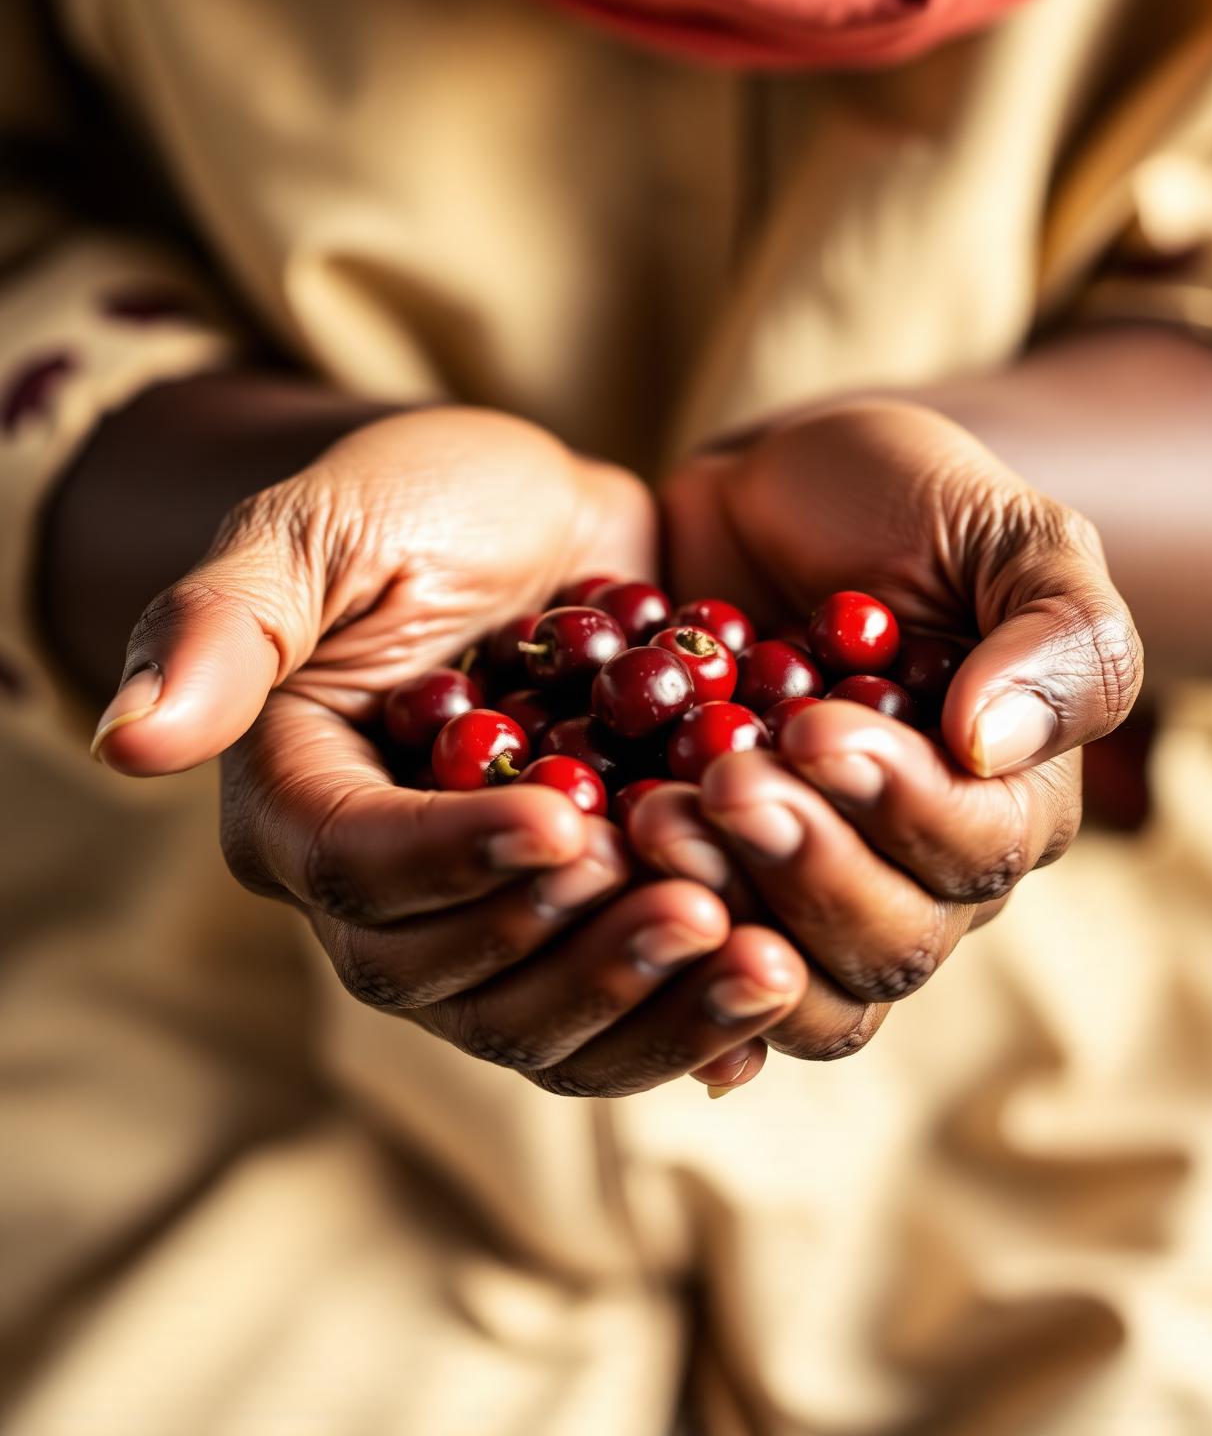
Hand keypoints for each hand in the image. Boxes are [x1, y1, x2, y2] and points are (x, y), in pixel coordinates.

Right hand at [94, 406, 808, 1094]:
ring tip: (764, 963)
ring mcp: (487, 913)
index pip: (359, 870)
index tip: (565, 822)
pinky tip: (775, 996)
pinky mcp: (580, 914)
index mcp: (304, 805)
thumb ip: (225, 624)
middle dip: (571, 954)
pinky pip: (621, 1006)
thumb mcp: (322, 530)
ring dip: (649, 1004)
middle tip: (691, 909)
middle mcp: (385, 888)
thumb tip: (127, 742)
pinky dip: (694, 1017)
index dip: (455, 862)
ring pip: (540, 1019)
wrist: (540, 519)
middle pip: (449, 981)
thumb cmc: (416, 502)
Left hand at [648, 400, 1142, 1074]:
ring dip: (723, 907)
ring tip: (649, 814)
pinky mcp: (718, 884)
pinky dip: (657, 946)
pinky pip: (696, 961)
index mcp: (1009, 804)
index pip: (972, 853)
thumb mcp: (1006, 532)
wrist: (769, 500)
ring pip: (794, 982)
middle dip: (800, 866)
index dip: (895, 806)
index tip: (810, 727)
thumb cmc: (906, 505)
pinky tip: (606, 894)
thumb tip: (993, 746)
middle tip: (717, 779)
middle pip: (884, 947)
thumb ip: (1055, 628)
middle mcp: (920, 876)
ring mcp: (811, 892)